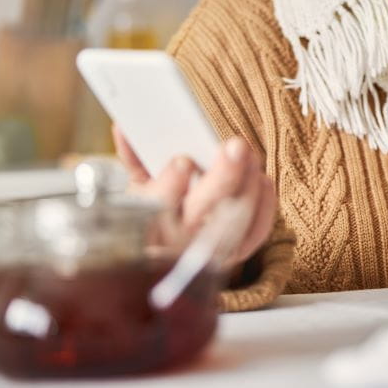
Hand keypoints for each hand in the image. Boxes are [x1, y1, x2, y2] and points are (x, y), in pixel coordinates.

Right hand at [112, 124, 276, 269]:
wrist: (167, 260)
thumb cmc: (154, 213)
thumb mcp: (136, 190)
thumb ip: (133, 158)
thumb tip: (124, 127)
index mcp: (149, 224)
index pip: (158, 208)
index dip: (170, 184)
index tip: (182, 161)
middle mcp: (180, 242)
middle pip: (204, 212)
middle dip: (223, 176)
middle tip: (235, 146)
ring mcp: (211, 250)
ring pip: (235, 219)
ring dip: (247, 183)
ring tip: (249, 156)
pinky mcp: (237, 252)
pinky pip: (256, 230)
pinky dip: (263, 204)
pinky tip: (261, 180)